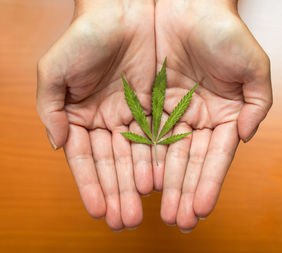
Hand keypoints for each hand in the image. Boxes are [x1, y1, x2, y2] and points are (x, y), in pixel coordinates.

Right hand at [36, 0, 155, 230]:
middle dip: (120, 193)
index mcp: (83, 117)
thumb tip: (57, 145)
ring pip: (140, 155)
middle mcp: (111, 120)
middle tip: (126, 221)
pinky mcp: (161, 105)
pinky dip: (161, 158)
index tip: (99, 211)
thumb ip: (50, 108)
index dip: (92, 186)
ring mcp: (137, 114)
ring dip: (141, 184)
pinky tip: (161, 181)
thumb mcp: (55, 70)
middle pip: (116, 164)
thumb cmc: (85, 35)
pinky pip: (162, 136)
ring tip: (145, 209)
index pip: (88, 159)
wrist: (125, 8)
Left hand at [155, 0, 272, 231]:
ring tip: (155, 210)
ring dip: (160, 185)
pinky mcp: (144, 103)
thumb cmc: (225, 31)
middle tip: (177, 220)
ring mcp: (169, 113)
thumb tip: (246, 137)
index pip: (215, 158)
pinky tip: (136, 181)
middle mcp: (196, 120)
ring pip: (162, 155)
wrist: (186, 2)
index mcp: (223, 116)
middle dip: (182, 192)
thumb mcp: (254, 66)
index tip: (200, 209)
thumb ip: (258, 104)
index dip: (208, 183)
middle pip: (188, 163)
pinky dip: (137, 159)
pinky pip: (138, 134)